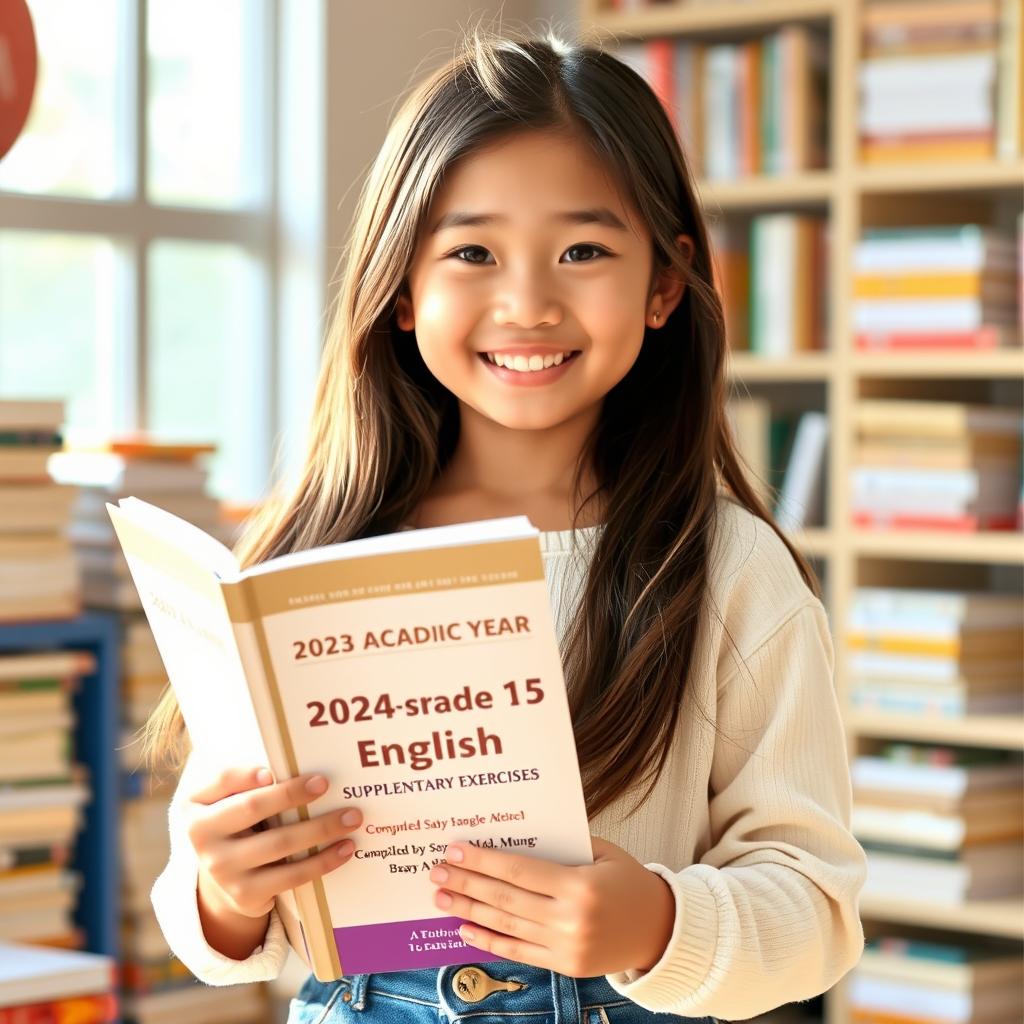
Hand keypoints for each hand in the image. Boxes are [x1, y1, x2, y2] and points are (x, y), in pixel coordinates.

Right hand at [186, 766, 361, 918]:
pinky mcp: (247, 895)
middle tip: (325, 784)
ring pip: (279, 844)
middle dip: (290, 794)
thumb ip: (238, 782)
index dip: (246, 775)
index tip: (271, 771)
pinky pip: (292, 876)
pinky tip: (345, 848)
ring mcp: (224, 871)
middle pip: (252, 809)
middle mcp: (203, 840)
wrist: (222, 883)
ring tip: (351, 817)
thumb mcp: (222, 803)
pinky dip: (323, 861)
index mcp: (195, 809)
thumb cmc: (232, 826)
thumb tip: (275, 772)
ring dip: (320, 828)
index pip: (222, 782)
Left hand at [428, 836, 673, 976]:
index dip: (483, 861)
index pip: (519, 871)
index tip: (455, 851)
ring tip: (442, 899)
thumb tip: (515, 834)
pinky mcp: (565, 967)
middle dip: (467, 884)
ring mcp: (566, 947)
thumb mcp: (602, 852)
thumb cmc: (629, 882)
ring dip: (470, 911)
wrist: (660, 930)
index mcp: (579, 886)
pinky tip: (466, 929)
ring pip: (507, 926)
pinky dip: (490, 941)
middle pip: (506, 899)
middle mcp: (570, 919)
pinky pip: (519, 952)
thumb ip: (563, 846)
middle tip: (437, 873)